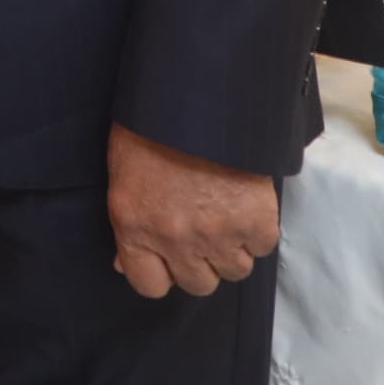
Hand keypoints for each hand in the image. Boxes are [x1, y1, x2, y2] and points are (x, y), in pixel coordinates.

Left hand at [106, 124, 278, 298]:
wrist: (196, 98)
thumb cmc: (150, 129)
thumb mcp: (122, 177)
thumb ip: (128, 226)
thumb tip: (123, 262)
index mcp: (134, 226)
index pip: (149, 285)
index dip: (161, 272)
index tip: (167, 258)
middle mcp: (175, 238)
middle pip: (197, 284)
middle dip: (200, 263)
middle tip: (200, 233)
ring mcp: (217, 233)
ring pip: (234, 271)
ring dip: (231, 249)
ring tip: (224, 216)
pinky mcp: (256, 221)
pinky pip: (261, 248)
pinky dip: (257, 232)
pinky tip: (244, 205)